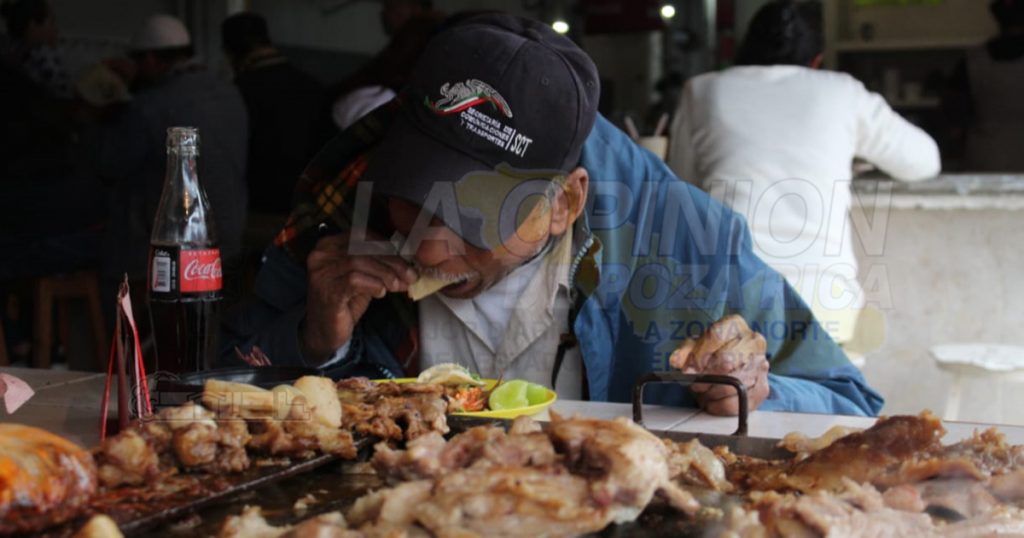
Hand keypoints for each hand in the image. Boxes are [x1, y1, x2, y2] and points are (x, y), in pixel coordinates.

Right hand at [302, 232, 416, 362]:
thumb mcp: (364, 277)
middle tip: (410, 274)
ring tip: (397, 285)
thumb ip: (380, 265)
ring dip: (385, 274)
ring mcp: (322, 273)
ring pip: (359, 262)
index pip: (361, 236)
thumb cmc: (345, 301)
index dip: (386, 245)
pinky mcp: (327, 291)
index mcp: (329, 245)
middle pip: (362, 248)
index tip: (405, 258)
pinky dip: (374, 285)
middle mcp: (321, 256)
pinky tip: (381, 293)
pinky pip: (355, 280)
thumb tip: (408, 263)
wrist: (324, 330)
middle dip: (391, 261)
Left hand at [668, 314, 769, 415]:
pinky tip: (713, 401)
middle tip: (695, 385)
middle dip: (706, 377)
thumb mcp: (694, 346)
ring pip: (733, 384)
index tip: (688, 371)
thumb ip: (684, 352)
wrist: (735, 362)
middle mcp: (753, 341)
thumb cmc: (711, 352)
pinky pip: (739, 402)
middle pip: (727, 362)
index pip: (716, 338)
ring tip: (704, 392)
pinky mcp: (763, 387)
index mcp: (734, 325)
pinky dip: (721, 406)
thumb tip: (677, 361)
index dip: (699, 357)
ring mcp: (761, 365)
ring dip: (712, 393)